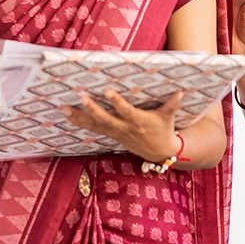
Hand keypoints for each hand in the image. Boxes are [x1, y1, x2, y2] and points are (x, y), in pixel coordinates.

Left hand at [63, 89, 182, 161]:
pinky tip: (68, 116)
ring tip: (64, 108)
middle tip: (81, 98)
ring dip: (79, 116)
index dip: (116, 102)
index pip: (125, 111)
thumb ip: (172, 105)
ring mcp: (116, 132)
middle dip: (92, 109)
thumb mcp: (169, 118)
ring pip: (95, 124)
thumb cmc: (164, 130)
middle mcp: (124, 127)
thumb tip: (180, 92)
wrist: (160, 152)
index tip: (106, 91)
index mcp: (138, 121)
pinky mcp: (111, 134)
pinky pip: (93, 128)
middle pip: (105, 119)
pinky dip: (80, 122)